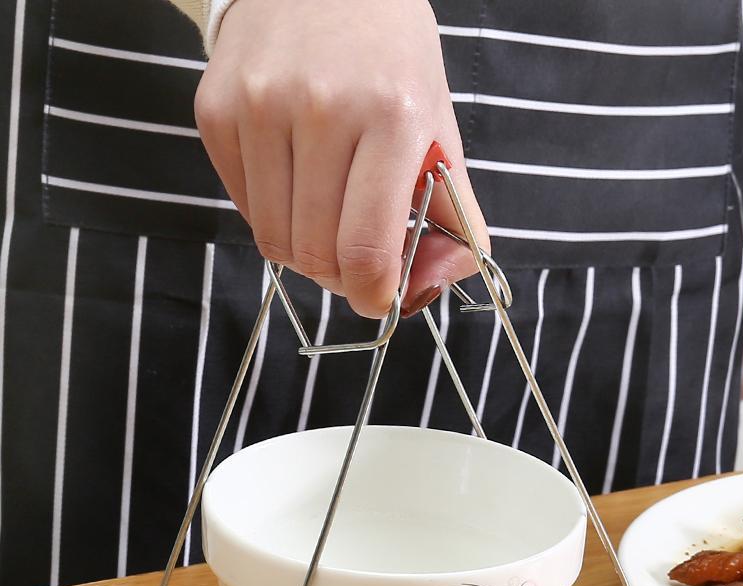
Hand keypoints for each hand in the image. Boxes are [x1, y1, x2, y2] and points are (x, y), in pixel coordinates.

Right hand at [195, 0, 488, 318]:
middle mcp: (320, 109)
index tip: (377, 300)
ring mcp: (259, 108)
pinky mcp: (216, 111)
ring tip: (326, 222)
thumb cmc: (388, 57)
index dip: (371, 295)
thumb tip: (434, 284)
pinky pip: (244, 206)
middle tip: (354, 263)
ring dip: (304, 251)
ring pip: (273, 240)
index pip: (366, 249)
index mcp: (391, 117)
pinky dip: (273, 216)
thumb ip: (453, 211)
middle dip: (339, 278)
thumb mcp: (439, 124)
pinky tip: (295, 185)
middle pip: (315, 254)